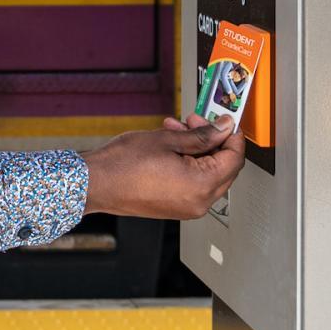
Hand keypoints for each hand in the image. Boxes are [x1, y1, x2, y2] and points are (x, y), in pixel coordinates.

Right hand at [80, 113, 244, 219]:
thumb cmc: (123, 165)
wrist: (96, 183)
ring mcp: (187, 208)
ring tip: (178, 130)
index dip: (232, 136)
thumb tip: (223, 129)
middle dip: (214, 142)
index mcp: (201, 186)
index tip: (225, 121)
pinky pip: (194, 184)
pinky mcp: (176, 207)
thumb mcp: (168, 140)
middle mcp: (199, 202)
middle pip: (224, 168)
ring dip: (198, 150)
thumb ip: (202, 135)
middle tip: (198, 121)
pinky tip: (172, 146)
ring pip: (208, 174)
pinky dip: (189, 164)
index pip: (234, 159)